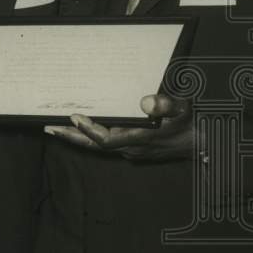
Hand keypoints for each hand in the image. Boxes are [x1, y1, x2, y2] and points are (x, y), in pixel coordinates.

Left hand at [45, 94, 194, 159]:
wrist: (202, 143)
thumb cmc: (191, 124)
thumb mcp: (183, 109)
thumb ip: (166, 105)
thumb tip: (145, 102)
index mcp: (141, 138)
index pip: (107, 139)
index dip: (90, 130)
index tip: (74, 118)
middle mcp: (132, 148)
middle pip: (95, 146)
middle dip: (71, 137)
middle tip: (50, 129)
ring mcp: (131, 150)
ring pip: (98, 146)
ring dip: (77, 137)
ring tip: (56, 129)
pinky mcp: (132, 148)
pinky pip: (105, 144)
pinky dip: (90, 137)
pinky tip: (80, 129)